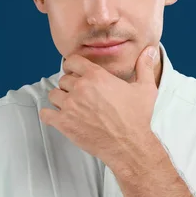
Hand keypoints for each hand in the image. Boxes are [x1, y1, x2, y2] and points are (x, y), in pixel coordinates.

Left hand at [39, 45, 159, 164]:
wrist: (129, 145)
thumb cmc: (137, 119)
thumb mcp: (145, 89)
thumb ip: (145, 67)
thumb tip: (150, 51)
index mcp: (96, 76)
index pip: (72, 61)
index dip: (73, 67)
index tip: (76, 73)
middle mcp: (81, 88)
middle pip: (63, 79)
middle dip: (70, 86)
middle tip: (80, 95)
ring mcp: (70, 106)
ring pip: (54, 95)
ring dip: (61, 100)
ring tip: (72, 107)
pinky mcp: (64, 123)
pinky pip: (45, 113)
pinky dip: (50, 115)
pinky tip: (60, 117)